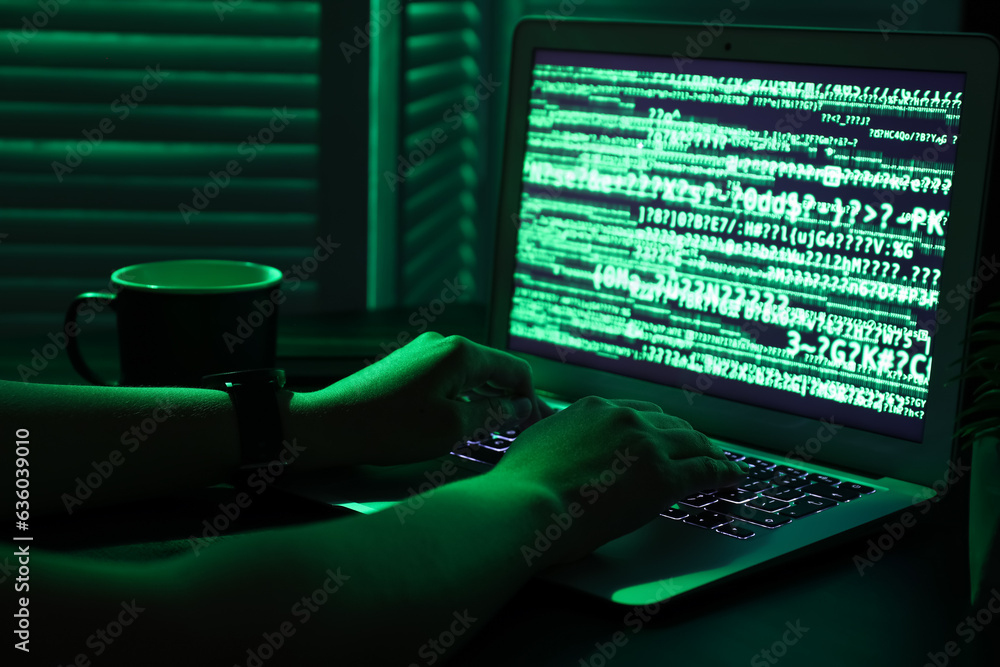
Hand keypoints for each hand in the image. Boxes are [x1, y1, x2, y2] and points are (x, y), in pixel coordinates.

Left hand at [292, 332, 554, 466]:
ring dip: (486, 401)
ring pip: (470, 376)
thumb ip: (494, 414)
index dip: (533, 399)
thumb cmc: (390, 428)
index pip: (515, 370)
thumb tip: (521, 407)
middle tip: (521, 433)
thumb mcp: (453, 428)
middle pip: (494, 370)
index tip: (539, 426)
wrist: (330, 424)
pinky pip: (448, 379)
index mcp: (461, 353)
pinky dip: (462, 399)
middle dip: (510, 400)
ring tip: (493, 434)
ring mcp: (423, 352)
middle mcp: (444, 344)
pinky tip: (461, 423)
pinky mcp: (407, 365)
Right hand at [489, 396, 747, 566]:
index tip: (663, 435)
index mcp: (592, 409)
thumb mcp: (535, 445)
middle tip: (700, 448)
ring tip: (722, 463)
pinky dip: (723, 472)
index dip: (656, 426)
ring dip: (711, 453)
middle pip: (669, 424)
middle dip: (688, 437)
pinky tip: (733, 477)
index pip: (638, 412)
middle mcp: (623, 417)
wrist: (526, 505)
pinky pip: (705, 470)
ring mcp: (646, 444)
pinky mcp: (663, 475)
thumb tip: (554, 448)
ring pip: (692, 443)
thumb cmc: (521, 487)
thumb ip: (555, 440)